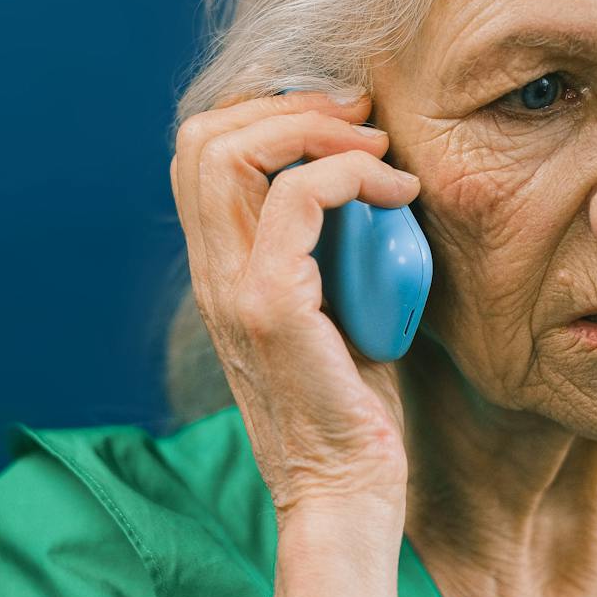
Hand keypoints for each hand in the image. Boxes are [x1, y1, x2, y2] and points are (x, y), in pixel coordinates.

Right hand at [169, 89, 419, 516]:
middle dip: (288, 105)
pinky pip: (296, 198)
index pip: (200, 153)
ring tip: (377, 150)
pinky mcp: (269, 306)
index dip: (265, 113)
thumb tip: (370, 182)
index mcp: (221, 268)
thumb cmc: (354, 407)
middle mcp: (212, 272)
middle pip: (201, 138)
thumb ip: (328, 248)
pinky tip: (396, 195)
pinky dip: (350, 173)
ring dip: (313, 127)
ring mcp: (231, 288)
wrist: (346, 492)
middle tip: (361, 119)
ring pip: (227, 151)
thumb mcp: (334, 307)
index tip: (344, 121)